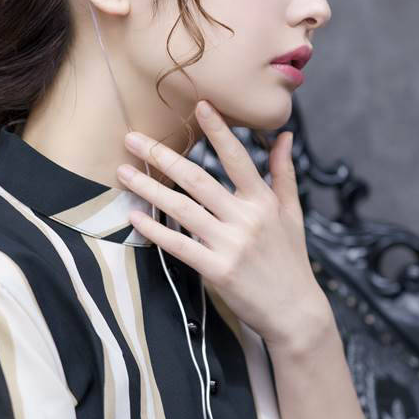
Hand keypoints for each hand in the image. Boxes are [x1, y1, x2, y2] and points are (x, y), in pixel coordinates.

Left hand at [117, 99, 329, 349]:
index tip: (199, 106)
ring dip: (149, 188)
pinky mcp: (217, 270)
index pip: (238, 157)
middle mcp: (246, 219)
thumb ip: (283, 173)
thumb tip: (285, 136)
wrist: (295, 312)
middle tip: (133, 138)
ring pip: (182, 209)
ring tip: (124, 172)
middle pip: (198, 179)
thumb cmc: (290, 260)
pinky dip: (155, 230)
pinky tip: (135, 216)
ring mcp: (231, 245)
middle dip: (162, 156)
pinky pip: (179, 245)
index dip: (218, 131)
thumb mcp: (292, 214)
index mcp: (264, 201)